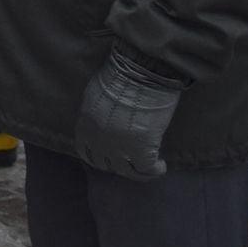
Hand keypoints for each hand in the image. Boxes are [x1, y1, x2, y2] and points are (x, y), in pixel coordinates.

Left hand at [73, 47, 187, 179]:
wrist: (139, 74)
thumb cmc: (120, 77)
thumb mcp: (96, 94)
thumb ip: (96, 111)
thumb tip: (104, 117)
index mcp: (86, 127)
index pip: (86, 152)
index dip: (99, 156)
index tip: (109, 156)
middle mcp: (99, 141)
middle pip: (106, 164)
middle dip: (118, 164)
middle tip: (131, 161)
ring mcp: (119, 148)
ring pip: (128, 171)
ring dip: (138, 171)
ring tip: (149, 166)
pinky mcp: (141, 150)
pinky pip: (147, 169)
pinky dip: (156, 170)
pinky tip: (161, 165)